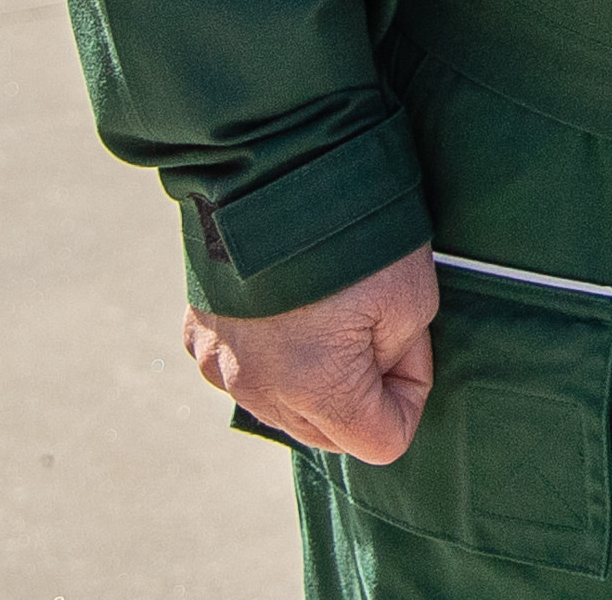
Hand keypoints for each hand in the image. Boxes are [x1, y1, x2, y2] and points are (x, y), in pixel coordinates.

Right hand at [183, 246, 438, 462]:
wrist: (275, 170)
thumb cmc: (355, 233)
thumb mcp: (412, 298)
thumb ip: (400, 357)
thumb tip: (382, 378)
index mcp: (315, 388)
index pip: (380, 441)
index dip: (409, 395)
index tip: (411, 345)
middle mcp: (257, 390)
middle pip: (328, 433)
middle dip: (363, 394)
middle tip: (377, 327)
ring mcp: (219, 367)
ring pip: (284, 408)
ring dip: (315, 382)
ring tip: (333, 315)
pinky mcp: (198, 338)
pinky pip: (245, 373)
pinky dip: (274, 357)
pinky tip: (288, 311)